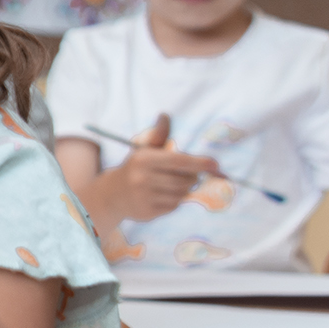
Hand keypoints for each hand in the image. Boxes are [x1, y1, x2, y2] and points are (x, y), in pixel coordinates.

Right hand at [95, 114, 221, 221]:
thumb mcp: (144, 150)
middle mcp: (142, 178)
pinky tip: (163, 196)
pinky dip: (174, 202)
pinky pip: (173, 207)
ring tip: (173, 185)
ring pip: (181, 194)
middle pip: (184, 180)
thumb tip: (165, 115)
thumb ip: (159, 134)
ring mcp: (144, 197)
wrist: (112, 194)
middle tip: (187, 175)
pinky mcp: (147, 212)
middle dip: (192, 178)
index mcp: (144, 160)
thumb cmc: (135, 168)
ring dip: (184, 190)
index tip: (215, 165)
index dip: (199, 163)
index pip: (179, 161)